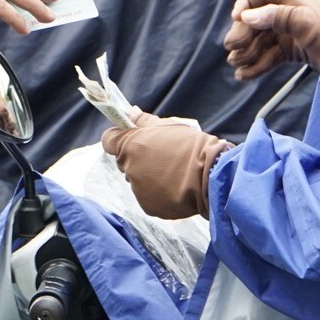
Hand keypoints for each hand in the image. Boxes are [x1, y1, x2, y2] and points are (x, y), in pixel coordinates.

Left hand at [101, 122, 230, 219]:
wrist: (210, 175)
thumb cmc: (191, 147)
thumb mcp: (168, 126)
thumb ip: (144, 121)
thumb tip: (131, 112)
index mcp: (130, 145)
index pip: (109, 140)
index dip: (117, 138)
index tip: (130, 138)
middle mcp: (129, 168)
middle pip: (124, 162)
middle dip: (137, 159)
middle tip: (161, 156)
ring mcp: (138, 189)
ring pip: (138, 181)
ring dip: (149, 177)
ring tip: (173, 173)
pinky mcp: (149, 206)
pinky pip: (148, 198)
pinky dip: (158, 194)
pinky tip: (175, 187)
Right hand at [225, 0, 319, 80]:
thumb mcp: (307, 23)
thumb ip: (278, 16)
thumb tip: (247, 16)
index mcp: (293, 0)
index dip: (246, 2)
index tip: (236, 18)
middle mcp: (290, 14)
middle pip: (256, 19)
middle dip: (242, 34)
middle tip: (232, 49)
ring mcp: (291, 34)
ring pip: (260, 40)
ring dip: (246, 52)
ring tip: (236, 65)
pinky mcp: (293, 51)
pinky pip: (269, 56)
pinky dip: (256, 65)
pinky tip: (244, 76)